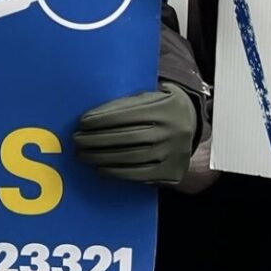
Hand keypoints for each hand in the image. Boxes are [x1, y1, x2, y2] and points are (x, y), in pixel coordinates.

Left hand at [72, 83, 199, 183]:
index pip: (126, 114)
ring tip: (83, 155)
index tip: (82, 122)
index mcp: (164, 107)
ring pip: (130, 157)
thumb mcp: (150, 95)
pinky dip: (116, 172)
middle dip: (96, 139)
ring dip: (101, 157)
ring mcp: (171, 153)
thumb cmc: (160, 106)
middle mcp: (170, 130)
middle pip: (125, 137)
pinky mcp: (170, 172)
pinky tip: (100, 168)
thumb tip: (92, 116)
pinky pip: (138, 175)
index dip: (101, 119)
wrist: (193, 124)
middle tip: (76, 140)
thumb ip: (127, 102)